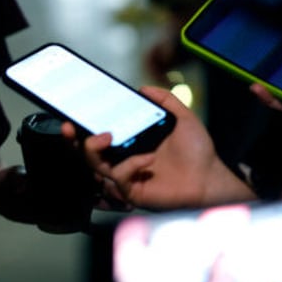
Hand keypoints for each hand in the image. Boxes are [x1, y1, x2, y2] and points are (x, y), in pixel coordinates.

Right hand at [62, 86, 255, 209]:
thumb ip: (165, 100)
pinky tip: (147, 159)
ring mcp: (127, 178)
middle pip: (86, 154)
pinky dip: (130, 165)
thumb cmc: (198, 152)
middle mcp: (123, 161)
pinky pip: (119, 179)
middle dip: (73, 140)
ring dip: (94, 150)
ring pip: (95, 167)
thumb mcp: (182, 117)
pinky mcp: (134, 193)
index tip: (70, 115)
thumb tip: (144, 88)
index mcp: (130, 144)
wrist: (212, 177)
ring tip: (108, 136)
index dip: (80, 128)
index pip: (98, 136)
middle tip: (70, 126)